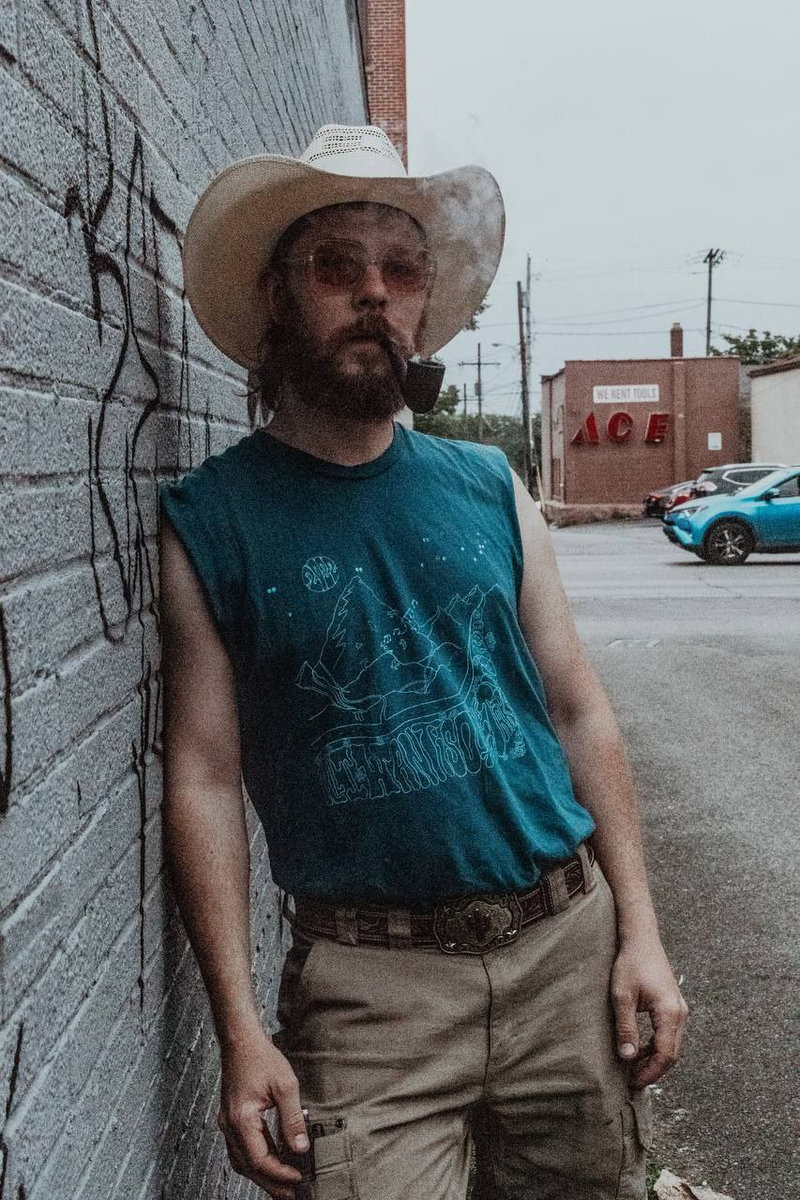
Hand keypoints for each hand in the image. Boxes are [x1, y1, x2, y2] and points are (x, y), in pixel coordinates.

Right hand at [218, 1029, 309, 1198]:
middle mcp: (229, 1126)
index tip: (299, 1178)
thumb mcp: (285, 1086)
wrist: (241, 1040)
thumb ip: (292, 1119)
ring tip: (283, 1185)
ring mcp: (227, 1123)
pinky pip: (241, 1149)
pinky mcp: (231, 1119)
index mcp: (241, 1120)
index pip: (260, 1160)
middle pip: (248, 1167)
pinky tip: (272, 1162)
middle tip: (291, 1195)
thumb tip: (301, 1148)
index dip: (280, 1173)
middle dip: (270, 1183)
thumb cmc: (261, 1057)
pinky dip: (256, 1160)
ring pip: (242, 1161)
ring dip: (262, 1175)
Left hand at [610, 935, 688, 1087]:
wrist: (641, 940)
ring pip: (671, 1046)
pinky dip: (656, 1047)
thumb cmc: (630, 964)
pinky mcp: (674, 1006)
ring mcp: (680, 1010)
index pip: (664, 1055)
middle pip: (671, 1054)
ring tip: (633, 1068)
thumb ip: (626, 1028)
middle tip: (631, 1081)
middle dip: (653, 1070)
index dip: (649, 1073)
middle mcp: (680, 1014)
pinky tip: (639, 1049)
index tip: (632, 1083)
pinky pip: (669, 1035)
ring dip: (654, 1059)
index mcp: (670, 1013)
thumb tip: (627, 1058)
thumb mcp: (622, 996)